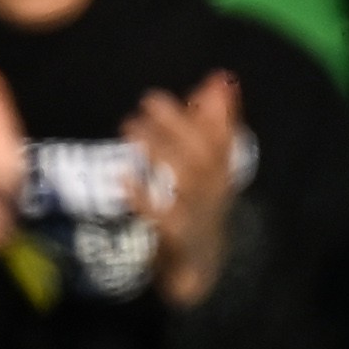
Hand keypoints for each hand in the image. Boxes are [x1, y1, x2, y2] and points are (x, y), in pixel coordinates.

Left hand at [126, 71, 245, 302]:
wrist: (197, 271)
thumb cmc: (196, 208)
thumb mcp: (205, 167)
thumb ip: (212, 123)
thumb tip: (221, 78)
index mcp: (221, 175)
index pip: (226, 138)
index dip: (223, 111)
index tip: (213, 80)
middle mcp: (214, 194)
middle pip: (204, 156)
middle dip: (180, 125)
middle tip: (149, 99)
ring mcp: (198, 218)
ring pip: (186, 183)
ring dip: (160, 152)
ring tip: (129, 128)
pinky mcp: (177, 242)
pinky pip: (163, 219)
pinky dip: (143, 198)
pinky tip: (122, 178)